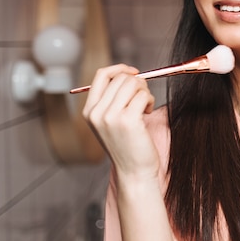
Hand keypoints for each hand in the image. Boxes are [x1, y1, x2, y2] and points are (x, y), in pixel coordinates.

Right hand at [82, 64, 159, 180]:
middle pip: (121, 78)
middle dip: (138, 83)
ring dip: (145, 92)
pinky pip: (143, 95)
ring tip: (144, 107)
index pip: (102, 75)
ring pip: (133, 83)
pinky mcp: (127, 120)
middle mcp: (96, 112)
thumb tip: (130, 74)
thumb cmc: (128, 145)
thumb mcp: (111, 121)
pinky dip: (150, 100)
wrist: (134, 171)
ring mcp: (110, 116)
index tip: (134, 73)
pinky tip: (147, 113)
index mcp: (89, 110)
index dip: (120, 69)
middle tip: (143, 98)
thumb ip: (113, 99)